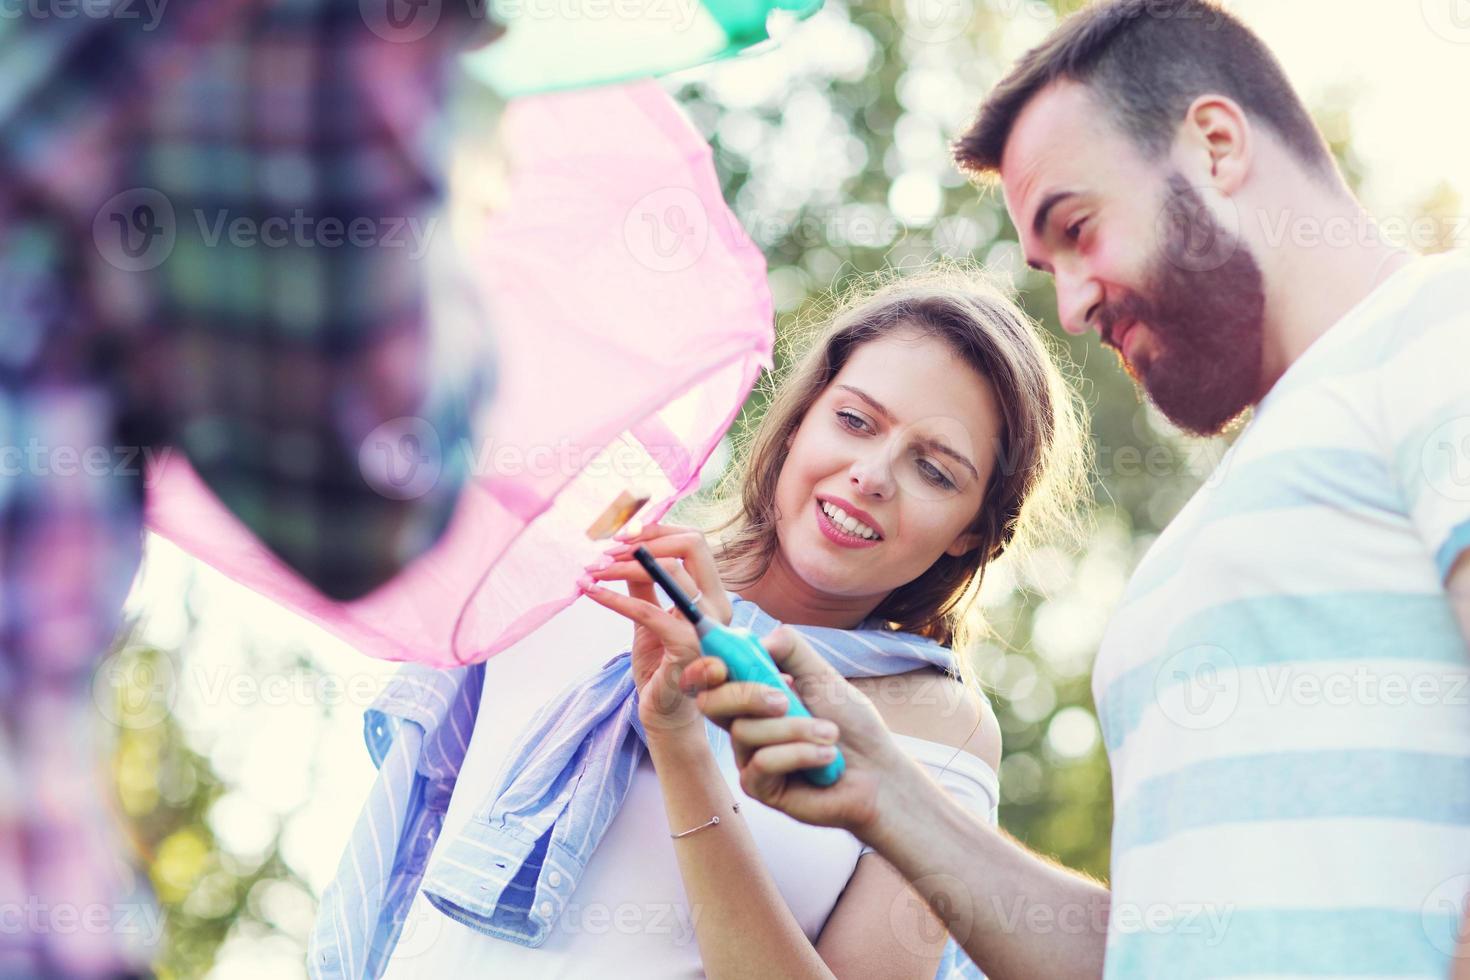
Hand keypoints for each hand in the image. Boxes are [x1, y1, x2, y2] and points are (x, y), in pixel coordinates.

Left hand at [581, 522, 732, 735]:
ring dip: (623, 564)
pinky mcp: (685, 645)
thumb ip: (642, 583)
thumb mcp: (649, 615)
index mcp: (712, 594)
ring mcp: (705, 625)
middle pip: (691, 545)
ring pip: (668, 571)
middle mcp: (717, 605)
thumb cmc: (660, 664)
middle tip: (607, 547)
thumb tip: (622, 549)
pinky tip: (590, 591)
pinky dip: (614, 597)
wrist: (664, 712)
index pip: (694, 542)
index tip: (623, 533)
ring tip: (592, 568)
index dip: (659, 530)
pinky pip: (647, 609)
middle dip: (646, 539)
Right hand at [684, 625, 908, 839]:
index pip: (713, 678)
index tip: (719, 664)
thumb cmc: (852, 725)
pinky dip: (800, 753)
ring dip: (794, 728)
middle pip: (712, 703)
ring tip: (831, 734)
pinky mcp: (760, 787)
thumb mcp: (823, 676)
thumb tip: (761, 640)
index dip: (705, 668)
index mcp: (755, 694)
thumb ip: (792, 651)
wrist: (878, 772)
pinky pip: (763, 763)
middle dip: (745, 695)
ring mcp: (749, 758)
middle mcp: (746, 724)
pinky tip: (827, 757)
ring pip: (745, 731)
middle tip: (785, 699)